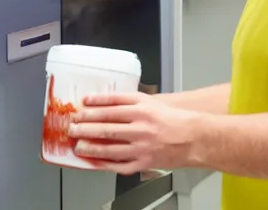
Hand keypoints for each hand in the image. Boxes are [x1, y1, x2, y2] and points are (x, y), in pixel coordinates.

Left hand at [67, 92, 201, 173]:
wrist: (194, 139)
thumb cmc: (174, 120)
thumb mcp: (151, 102)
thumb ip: (129, 101)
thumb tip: (105, 102)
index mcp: (142, 109)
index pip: (111, 105)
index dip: (94, 105)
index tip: (82, 105)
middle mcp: (140, 127)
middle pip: (107, 126)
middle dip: (86, 126)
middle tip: (72, 126)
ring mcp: (142, 146)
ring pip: (110, 147)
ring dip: (91, 146)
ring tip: (78, 145)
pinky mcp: (145, 162)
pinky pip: (120, 165)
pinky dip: (105, 164)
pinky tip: (95, 161)